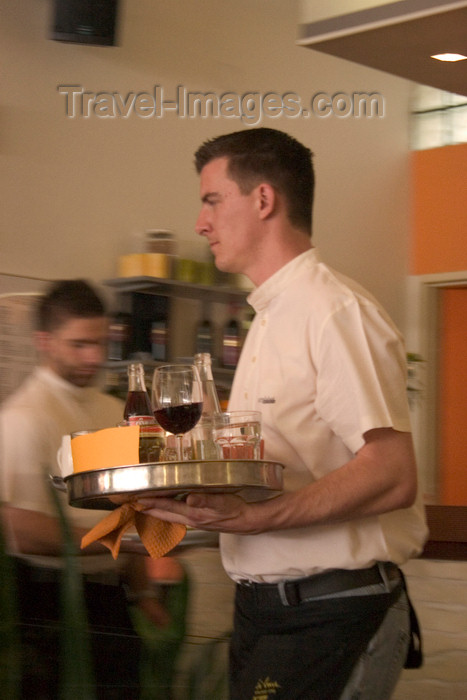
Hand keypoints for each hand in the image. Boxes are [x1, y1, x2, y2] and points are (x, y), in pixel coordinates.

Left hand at [139, 492, 263, 534]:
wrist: (246, 521)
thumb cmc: (234, 509)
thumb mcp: (221, 502)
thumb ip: (205, 500)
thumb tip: (190, 499)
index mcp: (192, 513)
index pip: (166, 507)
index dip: (151, 502)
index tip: (136, 498)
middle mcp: (190, 519)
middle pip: (163, 515)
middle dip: (148, 510)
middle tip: (133, 504)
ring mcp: (194, 521)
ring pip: (169, 517)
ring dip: (156, 512)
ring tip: (144, 508)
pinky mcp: (199, 520)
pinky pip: (177, 517)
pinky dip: (168, 513)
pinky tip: (168, 510)